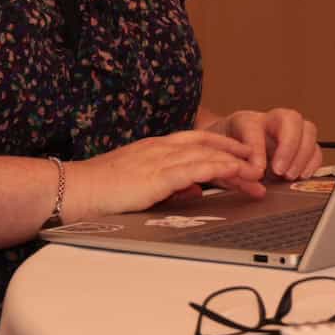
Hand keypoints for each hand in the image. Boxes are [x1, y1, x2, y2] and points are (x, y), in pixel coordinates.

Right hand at [69, 130, 265, 218]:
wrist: (74, 191)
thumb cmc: (100, 193)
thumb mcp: (141, 187)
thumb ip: (169, 187)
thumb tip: (194, 192)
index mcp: (155, 148)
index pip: (197, 141)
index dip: (224, 146)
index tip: (244, 155)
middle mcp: (160, 148)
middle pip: (208, 144)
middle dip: (237, 152)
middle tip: (260, 164)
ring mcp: (159, 159)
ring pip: (207, 154)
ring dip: (236, 163)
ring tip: (258, 175)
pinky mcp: (157, 175)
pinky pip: (196, 167)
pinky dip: (220, 167)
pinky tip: (237, 171)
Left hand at [203, 108, 322, 180]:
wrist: (229, 149)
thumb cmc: (225, 152)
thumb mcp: (221, 156)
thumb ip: (232, 163)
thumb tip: (251, 175)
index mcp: (245, 121)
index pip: (254, 127)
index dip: (257, 149)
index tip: (257, 171)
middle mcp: (270, 121)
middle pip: (291, 118)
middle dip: (289, 146)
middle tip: (281, 171)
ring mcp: (289, 131)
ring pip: (308, 130)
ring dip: (302, 156)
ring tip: (291, 176)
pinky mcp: (301, 145)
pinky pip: (316, 148)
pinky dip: (312, 163)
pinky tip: (301, 176)